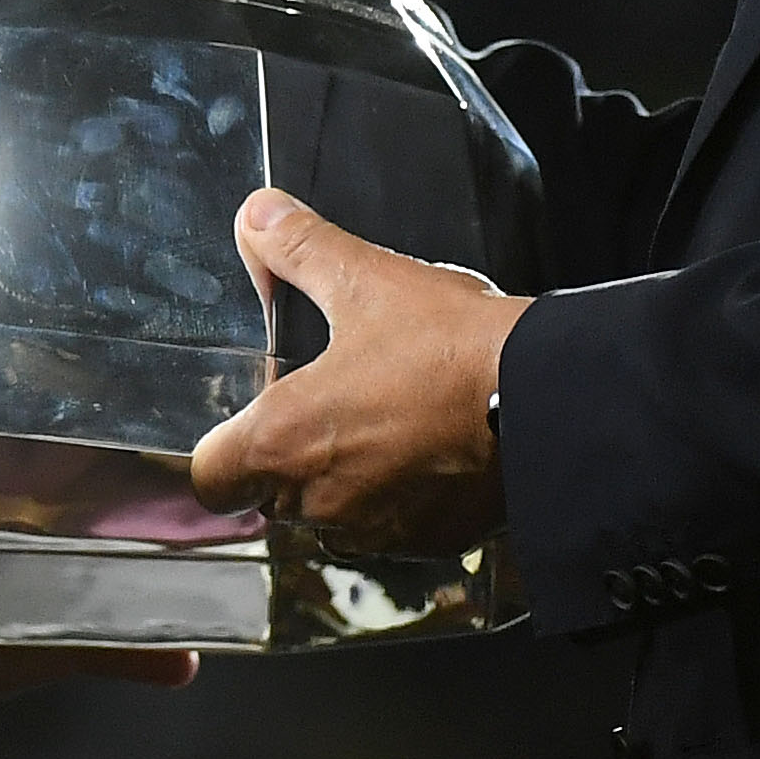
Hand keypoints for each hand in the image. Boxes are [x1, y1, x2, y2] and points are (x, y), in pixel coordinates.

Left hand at [184, 189, 518, 549]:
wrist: (550, 403)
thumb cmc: (450, 348)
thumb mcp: (367, 281)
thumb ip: (299, 249)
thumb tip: (257, 216)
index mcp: (282, 445)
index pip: (209, 477)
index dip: (219, 450)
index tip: (246, 420)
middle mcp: (318, 504)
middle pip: (271, 498)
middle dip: (288, 458)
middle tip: (325, 404)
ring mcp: (376, 531)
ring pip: (332, 518)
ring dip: (344, 482)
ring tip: (382, 424)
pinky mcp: (429, 543)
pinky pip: (391, 529)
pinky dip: (399, 498)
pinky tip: (428, 449)